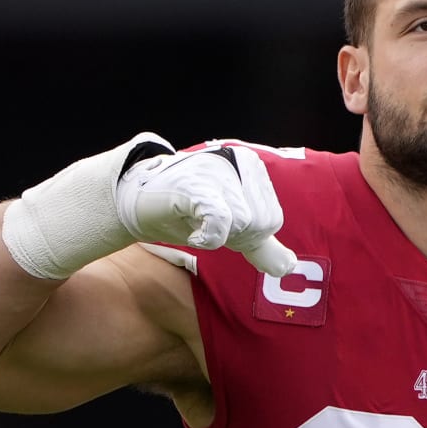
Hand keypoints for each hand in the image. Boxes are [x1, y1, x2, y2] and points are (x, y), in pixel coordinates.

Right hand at [117, 144, 297, 275]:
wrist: (139, 201)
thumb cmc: (184, 210)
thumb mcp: (229, 225)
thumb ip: (258, 242)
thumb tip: (287, 266)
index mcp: (252, 166)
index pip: (271, 221)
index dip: (244, 235)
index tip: (217, 222)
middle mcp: (238, 160)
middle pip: (260, 224)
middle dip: (231, 236)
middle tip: (203, 223)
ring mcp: (216, 169)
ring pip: (243, 224)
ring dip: (216, 237)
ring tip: (194, 221)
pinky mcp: (194, 183)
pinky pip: (221, 219)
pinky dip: (208, 237)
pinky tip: (193, 234)